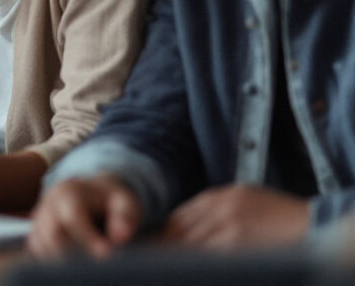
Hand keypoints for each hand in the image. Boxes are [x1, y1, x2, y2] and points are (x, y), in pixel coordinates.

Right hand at [27, 175, 141, 258]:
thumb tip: (120, 237)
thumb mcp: (124, 201)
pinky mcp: (36, 233)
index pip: (72, 216)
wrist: (92, 194)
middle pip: (52, 235)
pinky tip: (72, 264)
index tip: (107, 254)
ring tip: (86, 265)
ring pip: (42, 246)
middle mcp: (48, 203)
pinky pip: (38, 252)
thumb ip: (125, 217)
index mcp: (69, 191)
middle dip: (73, 254)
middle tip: (95, 266)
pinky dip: (53, 261)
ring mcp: (39, 219)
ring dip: (62, 260)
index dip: (88, 238)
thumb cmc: (110, 201)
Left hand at [162, 184, 308, 249]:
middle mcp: (220, 205)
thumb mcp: (246, 198)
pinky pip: (208, 254)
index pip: (182, 213)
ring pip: (191, 242)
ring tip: (165, 263)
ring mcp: (227, 223)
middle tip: (153, 254)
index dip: (168, 229)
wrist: (309, 223)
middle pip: (181, 227)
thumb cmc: (279, 214)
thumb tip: (191, 222)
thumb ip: (219, 207)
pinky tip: (189, 268)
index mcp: (221, 194)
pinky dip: (197, 261)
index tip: (158, 240)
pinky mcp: (236, 241)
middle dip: (166, 242)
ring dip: (177, 254)